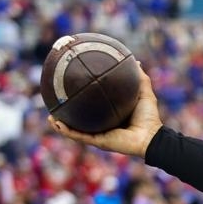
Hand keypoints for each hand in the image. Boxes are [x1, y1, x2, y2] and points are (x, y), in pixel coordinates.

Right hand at [48, 67, 162, 157]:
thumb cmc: (149, 117)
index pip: (92, 108)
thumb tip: (135, 62)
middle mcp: (102, 126)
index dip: (81, 100)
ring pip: (75, 130)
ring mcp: (99, 135)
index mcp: (109, 117)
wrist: (152, 136)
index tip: (70, 89)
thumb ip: (140, 78)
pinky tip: (56, 123)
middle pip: (79, 120)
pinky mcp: (99, 142)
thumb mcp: (143, 93)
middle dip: (66, 113)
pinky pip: (79, 136)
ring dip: (61, 124)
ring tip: (50, 116)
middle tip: (55, 102)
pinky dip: (67, 131)